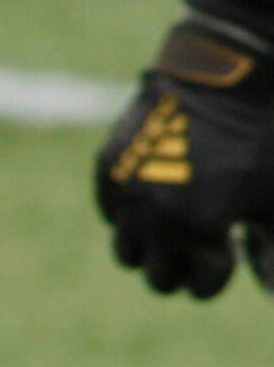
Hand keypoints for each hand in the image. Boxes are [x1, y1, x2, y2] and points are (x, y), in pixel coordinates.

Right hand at [95, 14, 273, 297]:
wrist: (224, 73)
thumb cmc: (263, 135)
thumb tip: (271, 294)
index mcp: (203, 229)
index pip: (201, 288)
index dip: (220, 271)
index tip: (230, 246)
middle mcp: (158, 219)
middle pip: (160, 280)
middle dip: (183, 268)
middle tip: (200, 242)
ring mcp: (128, 195)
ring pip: (129, 254)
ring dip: (152, 247)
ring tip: (175, 222)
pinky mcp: (109, 171)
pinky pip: (112, 215)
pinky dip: (132, 213)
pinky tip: (159, 188)